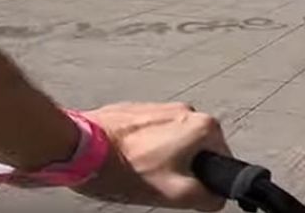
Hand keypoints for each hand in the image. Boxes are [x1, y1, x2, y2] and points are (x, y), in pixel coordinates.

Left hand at [74, 102, 230, 211]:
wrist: (82, 147)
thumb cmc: (125, 168)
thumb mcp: (174, 194)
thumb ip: (207, 198)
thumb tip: (217, 198)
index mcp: (204, 126)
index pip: (223, 160)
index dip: (206, 180)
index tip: (183, 186)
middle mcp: (187, 110)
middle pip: (198, 150)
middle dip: (182, 168)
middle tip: (159, 181)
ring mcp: (163, 106)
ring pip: (174, 141)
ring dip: (163, 157)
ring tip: (140, 170)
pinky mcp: (140, 109)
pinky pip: (153, 133)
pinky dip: (145, 147)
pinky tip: (129, 159)